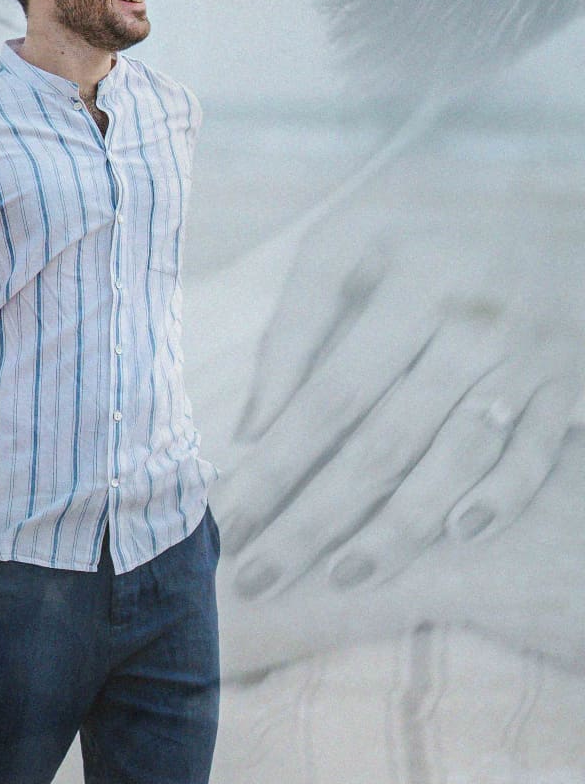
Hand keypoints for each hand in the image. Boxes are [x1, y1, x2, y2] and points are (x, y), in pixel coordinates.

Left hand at [217, 203, 584, 599]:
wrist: (553, 206)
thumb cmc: (423, 233)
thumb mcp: (347, 246)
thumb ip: (295, 329)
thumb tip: (251, 429)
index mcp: (413, 288)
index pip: (331, 398)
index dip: (279, 467)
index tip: (231, 524)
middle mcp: (475, 329)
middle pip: (386, 443)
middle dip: (319, 519)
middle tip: (264, 577)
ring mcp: (530, 362)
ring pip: (459, 460)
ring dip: (402, 526)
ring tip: (344, 575)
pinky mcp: (570, 387)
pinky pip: (537, 456)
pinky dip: (500, 499)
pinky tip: (455, 536)